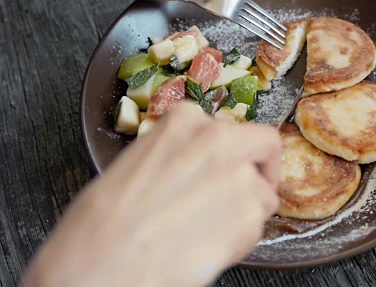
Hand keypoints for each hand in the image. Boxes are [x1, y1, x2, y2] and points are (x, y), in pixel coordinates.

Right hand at [22, 103, 281, 286]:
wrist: (100, 264)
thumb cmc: (103, 223)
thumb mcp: (139, 163)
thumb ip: (181, 156)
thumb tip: (201, 170)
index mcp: (185, 120)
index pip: (231, 128)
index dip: (234, 151)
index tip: (231, 165)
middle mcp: (219, 139)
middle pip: (266, 144)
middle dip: (262, 169)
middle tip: (246, 193)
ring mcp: (240, 176)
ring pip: (263, 194)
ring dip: (245, 213)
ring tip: (206, 233)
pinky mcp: (250, 216)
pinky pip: (256, 229)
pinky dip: (240, 241)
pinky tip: (205, 248)